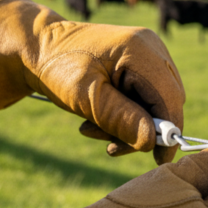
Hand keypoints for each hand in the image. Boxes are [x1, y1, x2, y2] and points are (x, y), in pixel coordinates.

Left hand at [0, 0, 184, 162]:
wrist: (37, 48)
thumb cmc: (57, 68)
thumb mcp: (86, 97)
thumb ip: (120, 118)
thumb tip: (152, 142)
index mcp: (140, 50)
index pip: (170, 96)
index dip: (169, 130)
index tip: (160, 160)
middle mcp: (152, 48)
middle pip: (166, 100)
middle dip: (142, 128)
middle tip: (109, 144)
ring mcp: (149, 54)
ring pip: (155, 102)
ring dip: (129, 124)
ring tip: (92, 129)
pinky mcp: (141, 63)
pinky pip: (145, 96)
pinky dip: (126, 114)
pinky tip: (99, 118)